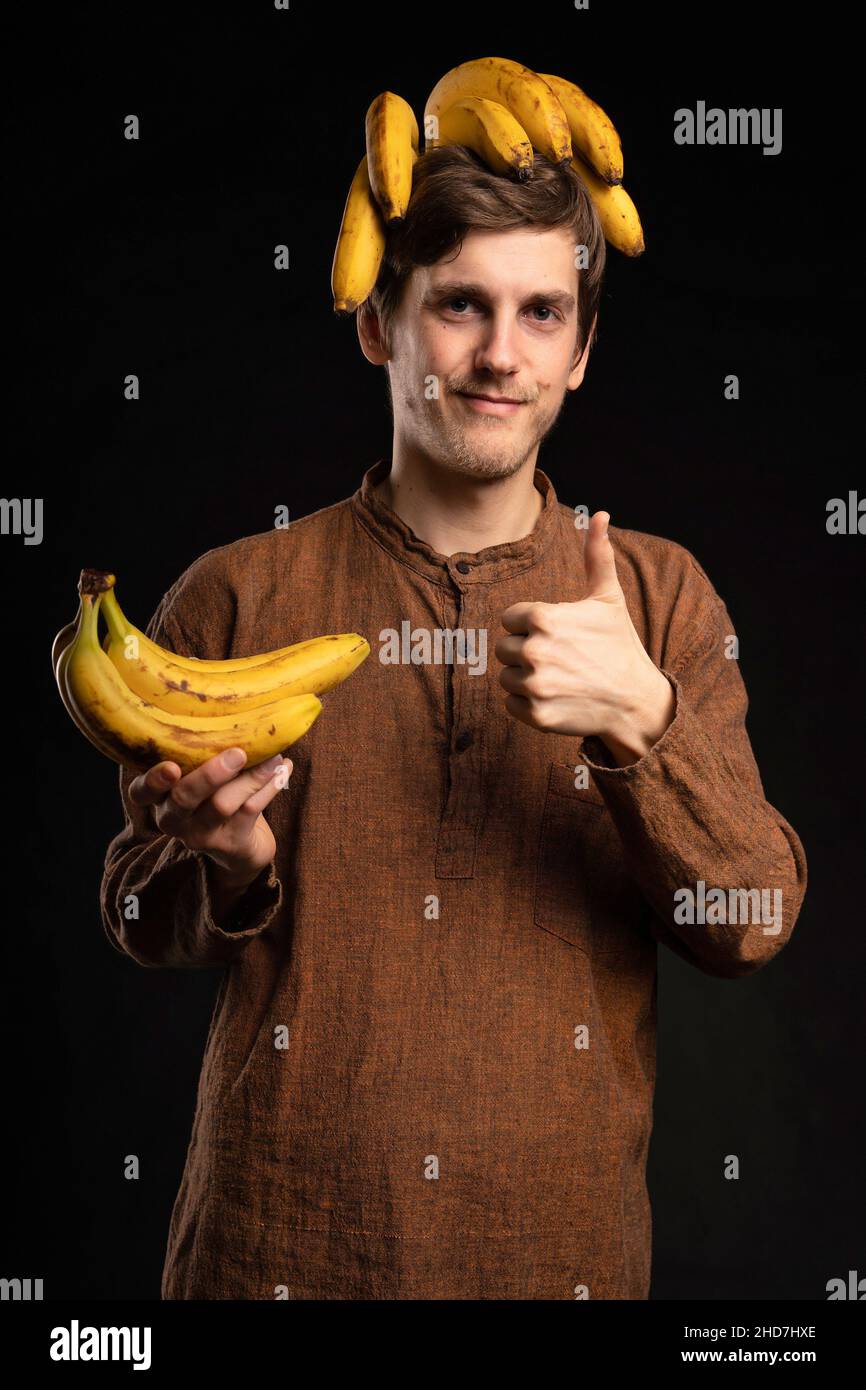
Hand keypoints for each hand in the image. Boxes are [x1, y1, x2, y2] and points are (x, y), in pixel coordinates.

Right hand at [128, 747, 290, 884]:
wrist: (239, 846)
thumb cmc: (214, 795)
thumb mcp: (199, 774)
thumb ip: (201, 750)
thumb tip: (234, 702)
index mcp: (159, 797)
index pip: (141, 791)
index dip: (152, 780)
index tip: (172, 767)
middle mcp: (173, 819)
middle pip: (184, 799)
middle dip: (210, 775)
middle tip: (238, 753)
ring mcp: (200, 835)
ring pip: (222, 805)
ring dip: (251, 777)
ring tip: (274, 756)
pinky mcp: (230, 843)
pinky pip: (250, 812)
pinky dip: (269, 787)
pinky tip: (284, 769)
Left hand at [494, 510, 674, 759]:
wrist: (635, 702)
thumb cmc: (619, 645)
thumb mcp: (609, 598)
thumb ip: (596, 555)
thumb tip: (598, 514)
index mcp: (545, 618)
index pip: (510, 618)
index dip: (530, 625)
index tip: (556, 634)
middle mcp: (536, 651)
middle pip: (503, 648)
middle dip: (526, 652)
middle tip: (560, 659)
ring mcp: (535, 685)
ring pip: (505, 677)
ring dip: (525, 679)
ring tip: (559, 678)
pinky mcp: (535, 716)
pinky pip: (510, 704)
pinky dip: (528, 704)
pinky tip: (556, 698)